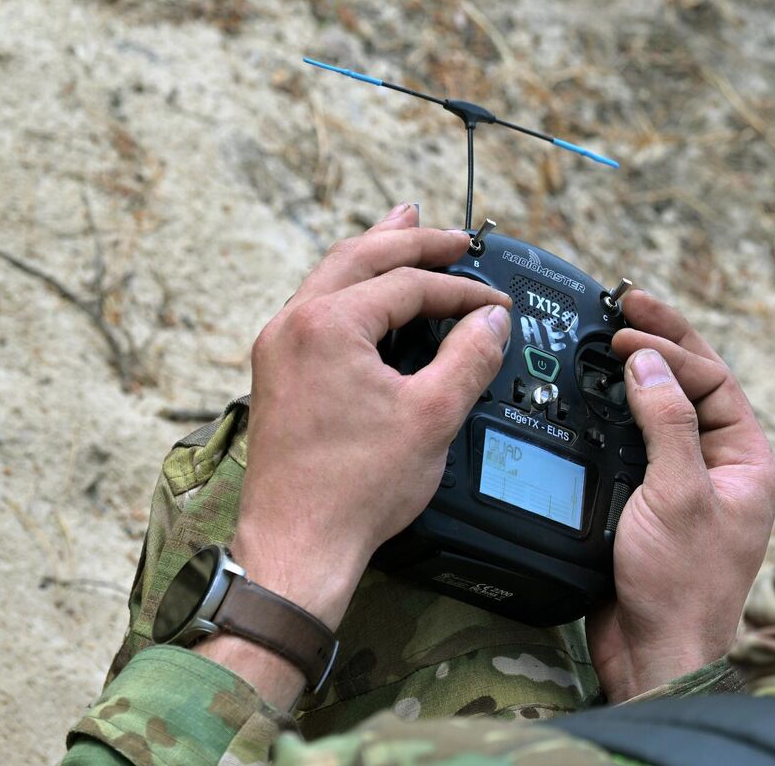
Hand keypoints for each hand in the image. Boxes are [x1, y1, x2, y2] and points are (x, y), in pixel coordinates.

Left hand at [230, 203, 511, 628]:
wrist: (297, 544)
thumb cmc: (354, 488)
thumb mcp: (433, 416)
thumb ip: (469, 358)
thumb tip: (492, 321)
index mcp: (327, 325)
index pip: (407, 285)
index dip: (460, 290)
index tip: (496, 304)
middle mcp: (293, 325)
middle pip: (360, 258)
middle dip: (411, 242)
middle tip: (455, 237)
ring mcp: (279, 348)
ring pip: (332, 277)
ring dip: (376, 255)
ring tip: (404, 229)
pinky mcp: (278, 373)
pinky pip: (318, 307)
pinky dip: (353, 289)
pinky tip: (371, 295)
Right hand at [588, 291, 774, 700]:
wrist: (656, 656)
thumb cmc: (683, 587)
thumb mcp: (678, 493)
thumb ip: (667, 423)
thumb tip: (651, 360)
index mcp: (750, 461)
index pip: (715, 380)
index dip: (673, 348)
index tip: (627, 329)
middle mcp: (725, 468)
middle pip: (694, 387)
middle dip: (661, 344)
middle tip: (624, 303)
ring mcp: (689, 485)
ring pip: (663, 413)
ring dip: (637, 375)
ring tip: (608, 335)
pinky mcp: (654, 504)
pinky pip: (637, 445)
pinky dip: (616, 416)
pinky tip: (592, 396)